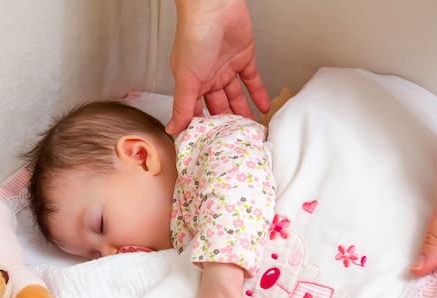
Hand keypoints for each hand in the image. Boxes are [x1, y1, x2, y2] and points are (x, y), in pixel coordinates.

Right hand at [166, 0, 269, 133]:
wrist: (214, 8)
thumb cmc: (194, 38)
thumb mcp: (185, 79)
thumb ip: (182, 107)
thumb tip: (172, 130)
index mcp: (191, 83)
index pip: (196, 111)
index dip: (203, 128)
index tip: (210, 145)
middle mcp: (208, 78)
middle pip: (219, 107)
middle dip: (226, 124)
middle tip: (235, 141)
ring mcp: (226, 69)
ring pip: (236, 97)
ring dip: (244, 113)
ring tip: (252, 131)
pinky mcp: (244, 59)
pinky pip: (252, 81)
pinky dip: (258, 94)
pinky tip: (263, 108)